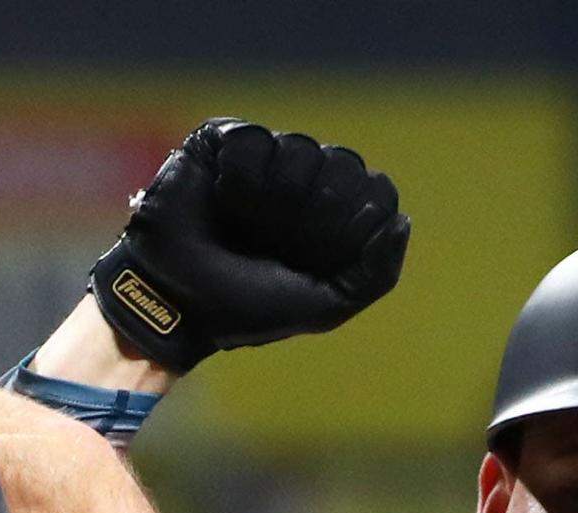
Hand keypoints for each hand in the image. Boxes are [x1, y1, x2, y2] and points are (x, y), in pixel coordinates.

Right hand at [89, 119, 410, 372]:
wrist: (176, 300)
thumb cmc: (247, 308)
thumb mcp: (325, 307)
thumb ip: (376, 274)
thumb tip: (400, 220)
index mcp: (333, 217)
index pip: (374, 192)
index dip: (349, 225)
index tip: (314, 255)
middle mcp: (305, 182)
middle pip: (343, 166)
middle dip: (311, 215)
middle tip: (275, 242)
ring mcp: (266, 159)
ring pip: (300, 147)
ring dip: (271, 199)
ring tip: (241, 222)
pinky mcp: (223, 142)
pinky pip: (254, 138)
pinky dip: (239, 176)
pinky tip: (221, 198)